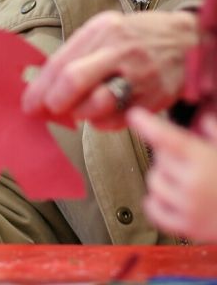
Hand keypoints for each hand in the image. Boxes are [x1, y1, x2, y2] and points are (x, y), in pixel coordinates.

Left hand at [21, 10, 197, 128]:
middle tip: (50, 110)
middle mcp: (118, 50)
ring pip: (95, 104)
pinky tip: (101, 115)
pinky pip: (118, 119)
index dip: (40, 87)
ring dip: (80, 113)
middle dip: (54, 101)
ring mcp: (137, 74)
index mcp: (100, 30)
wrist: (186, 41)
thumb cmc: (136, 37)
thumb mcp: (105, 31)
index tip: (29, 104)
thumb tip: (45, 83)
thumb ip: (77, 54)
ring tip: (79, 110)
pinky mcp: (153, 97)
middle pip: (73, 80)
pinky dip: (102, 122)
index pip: (60, 62)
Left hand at [128, 107, 216, 241]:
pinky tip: (169, 197)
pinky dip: (156, 203)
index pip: (168, 138)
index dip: (148, 125)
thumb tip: (203, 122)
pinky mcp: (187, 228)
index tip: (134, 115)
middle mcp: (194, 183)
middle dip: (169, 156)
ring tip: (183, 180)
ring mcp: (189, 207)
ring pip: (153, 181)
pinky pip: (154, 210)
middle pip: (159, 158)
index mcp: (204, 160)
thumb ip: (215, 134)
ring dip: (163, 178)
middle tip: (187, 161)